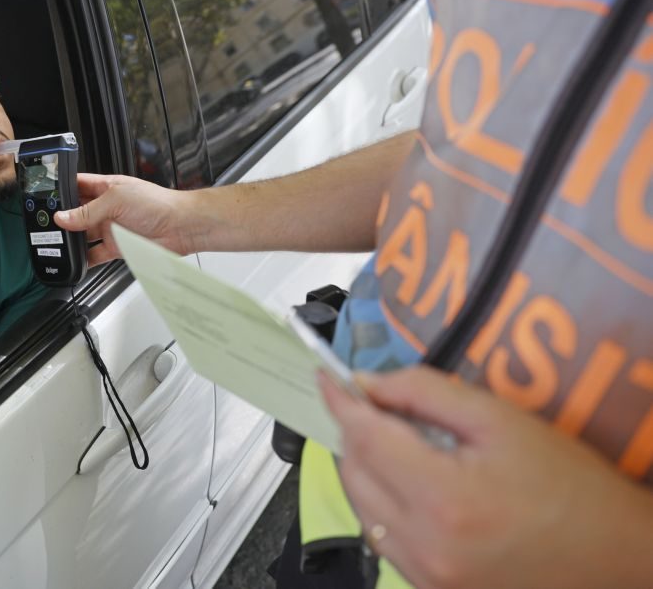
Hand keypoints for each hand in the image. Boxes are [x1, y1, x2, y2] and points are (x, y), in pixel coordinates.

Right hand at [54, 173, 197, 265]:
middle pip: (77, 213)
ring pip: (83, 235)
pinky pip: (95, 254)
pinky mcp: (117, 247)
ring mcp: (111, 228)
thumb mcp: (116, 200)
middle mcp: (107, 207)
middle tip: (47, 225)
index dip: (61, 189)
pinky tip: (75, 261)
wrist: (181, 226)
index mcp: (106, 187)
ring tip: (57, 243)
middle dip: (63, 218)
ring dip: (71, 240)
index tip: (44, 197)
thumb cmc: (158, 203)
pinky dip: (84, 260)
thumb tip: (64, 217)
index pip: (77, 185)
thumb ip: (88, 211)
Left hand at [319, 366, 652, 588]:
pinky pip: (383, 538)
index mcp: (442, 498)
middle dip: (357, 432)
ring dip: (368, 468)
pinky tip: (416, 485)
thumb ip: (425, 393)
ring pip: (363, 507)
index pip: (364, 436)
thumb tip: (370, 383)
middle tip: (381, 408)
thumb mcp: (501, 419)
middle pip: (354, 472)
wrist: (618, 559)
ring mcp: (425, 576)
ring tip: (404, 445)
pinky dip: (385, 504)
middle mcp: (424, 545)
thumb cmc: (571, 486)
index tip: (328, 376)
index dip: (341, 400)